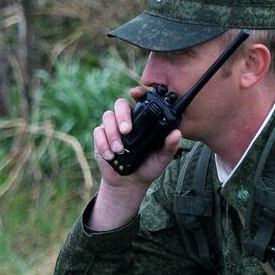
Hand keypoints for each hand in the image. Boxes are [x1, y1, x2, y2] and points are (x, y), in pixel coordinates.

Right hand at [86, 86, 181, 230]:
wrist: (129, 182)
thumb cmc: (148, 167)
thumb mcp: (162, 158)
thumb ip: (170, 146)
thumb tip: (177, 133)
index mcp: (143, 119)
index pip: (139, 100)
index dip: (137, 92)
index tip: (135, 94)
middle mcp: (126, 119)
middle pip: (120, 104)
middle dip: (122, 116)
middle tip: (127, 130)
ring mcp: (112, 127)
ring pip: (107, 116)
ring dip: (112, 133)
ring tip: (119, 150)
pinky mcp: (101, 137)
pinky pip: (98, 132)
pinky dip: (103, 144)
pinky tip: (110, 156)